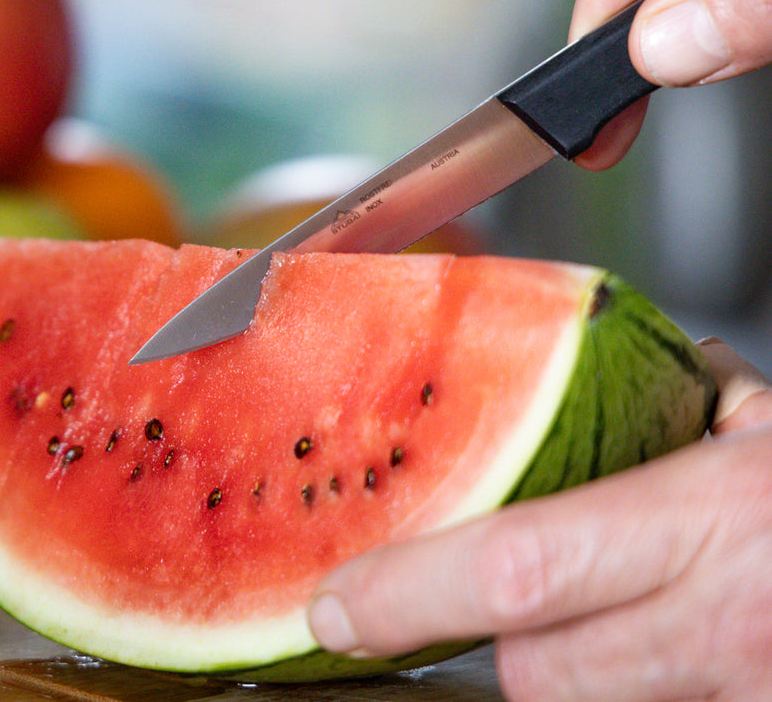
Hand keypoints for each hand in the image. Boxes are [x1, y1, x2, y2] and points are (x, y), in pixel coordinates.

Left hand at [307, 339, 771, 701]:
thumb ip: (707, 414)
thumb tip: (639, 394)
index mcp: (723, 528)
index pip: (519, 571)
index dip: (411, 593)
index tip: (336, 605)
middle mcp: (733, 636)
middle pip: (536, 671)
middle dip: (489, 641)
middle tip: (456, 599)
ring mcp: (750, 694)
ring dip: (567, 668)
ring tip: (593, 610)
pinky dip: (639, 686)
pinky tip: (653, 637)